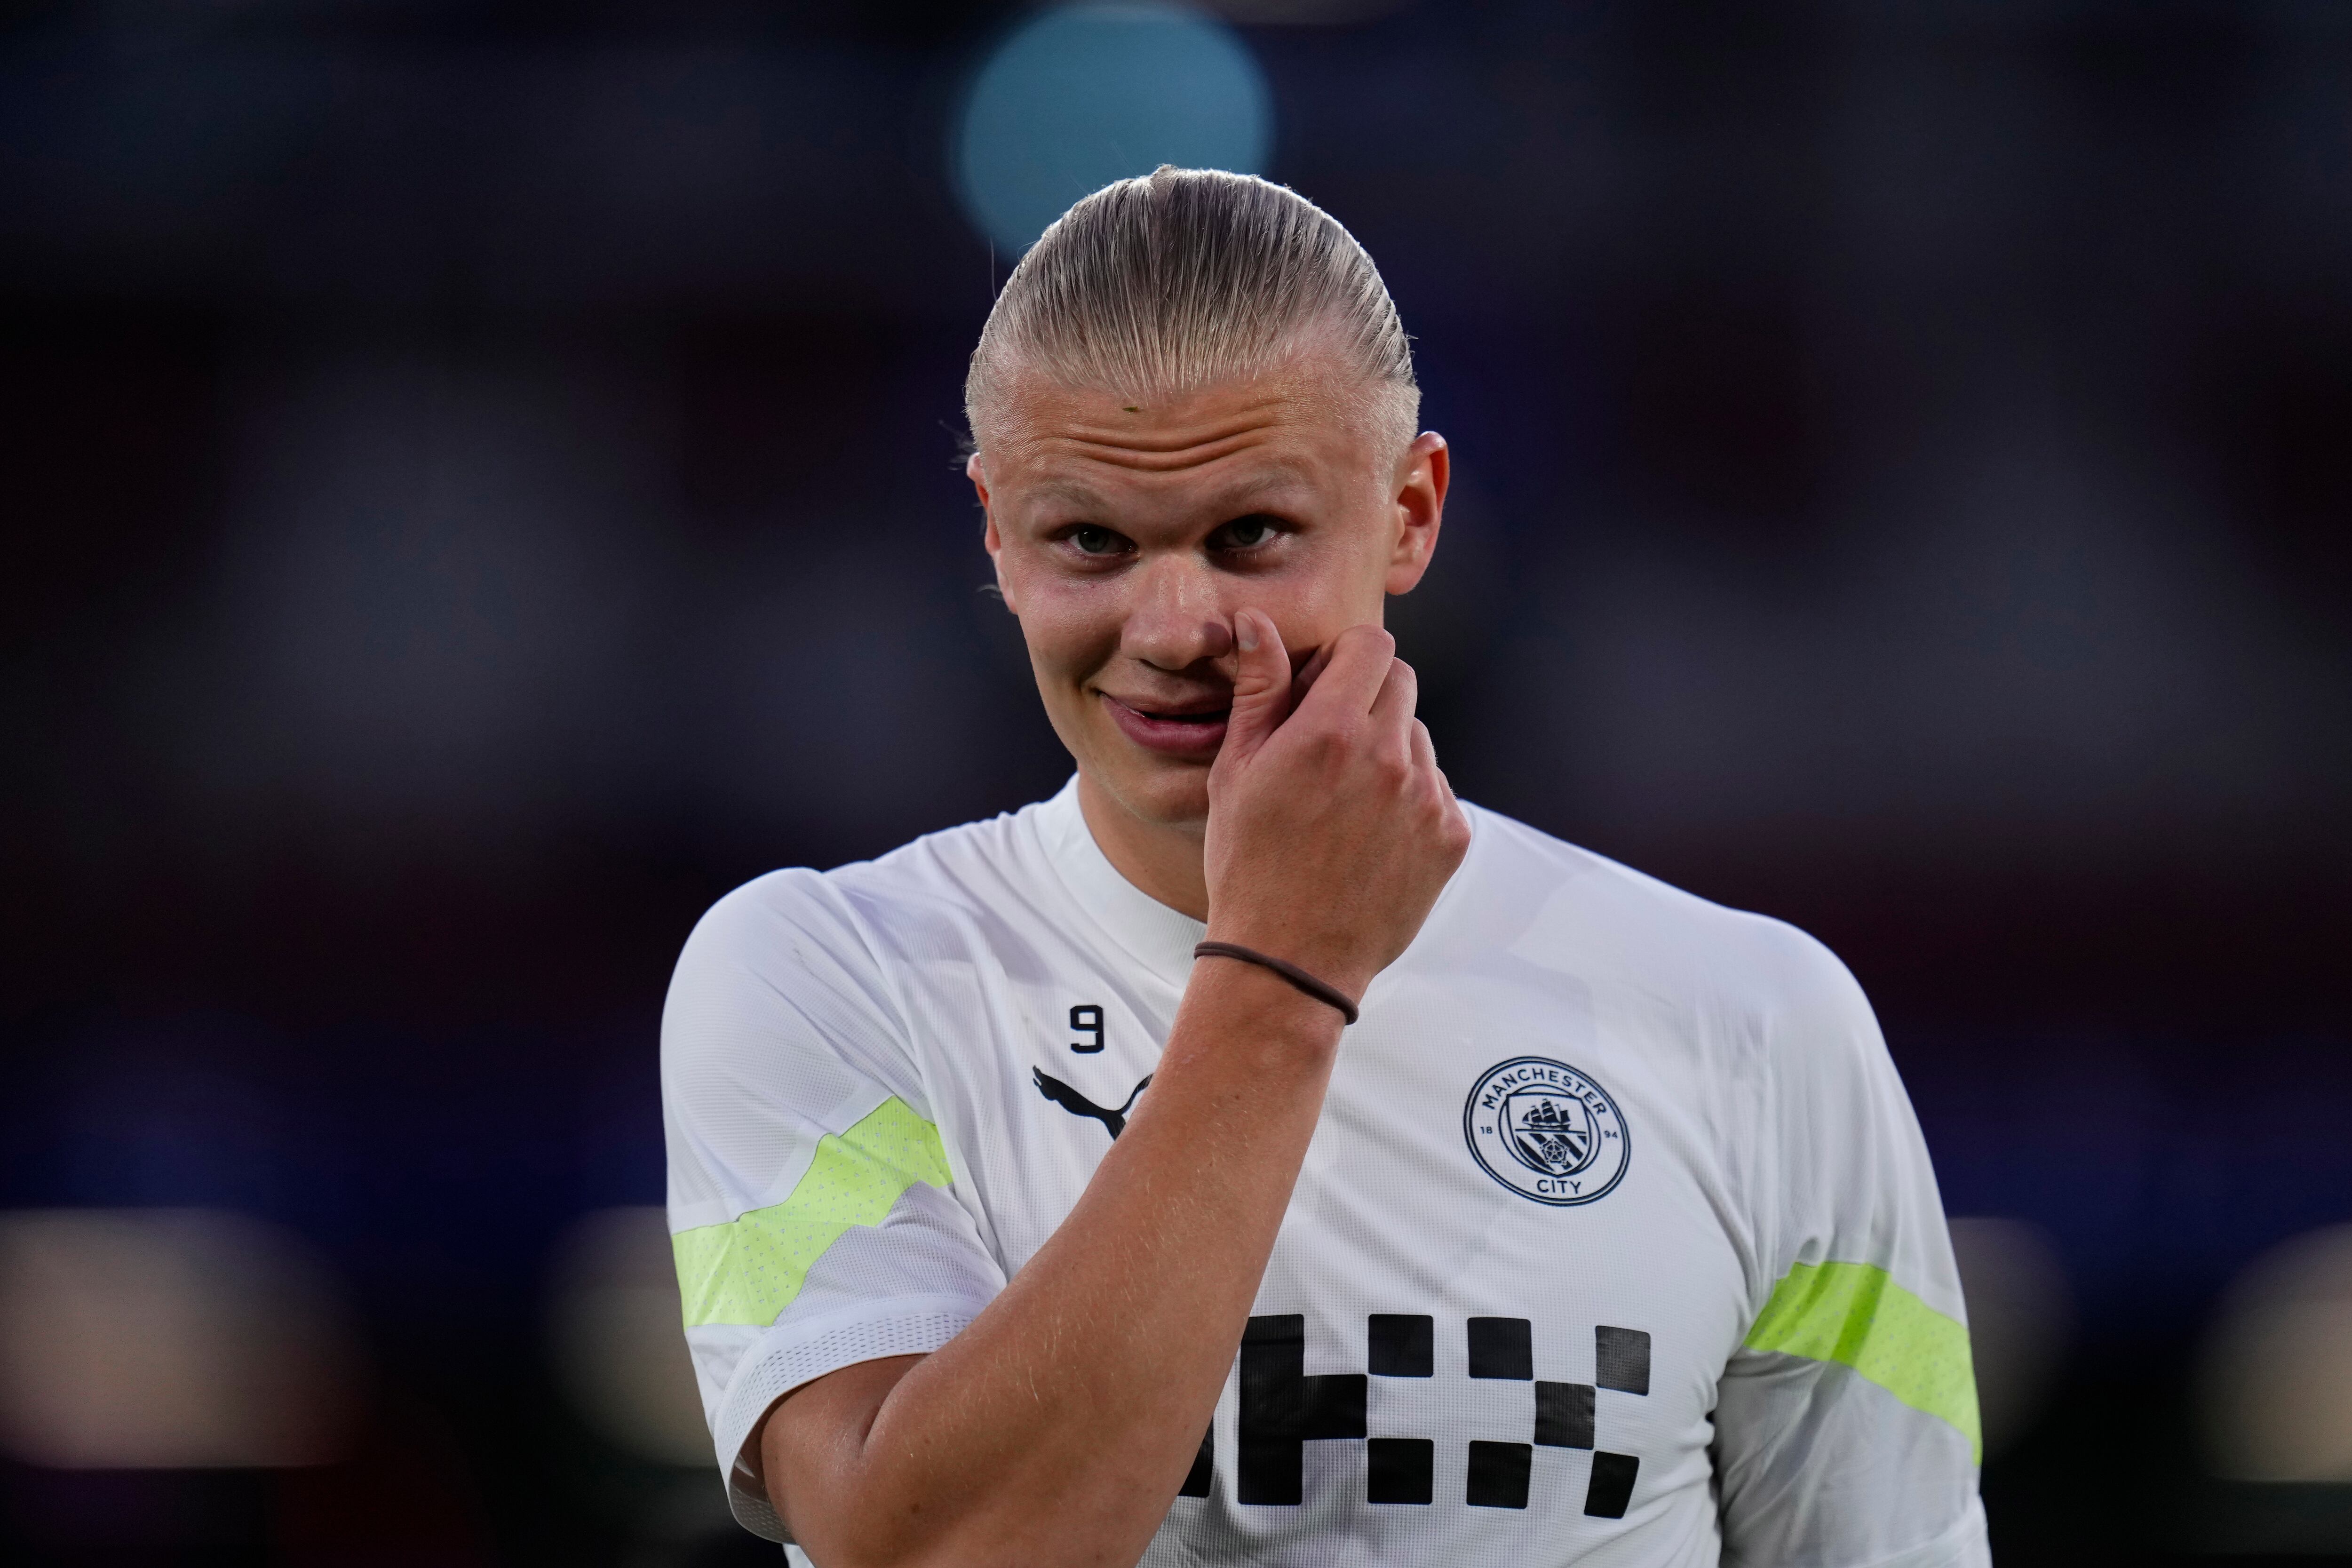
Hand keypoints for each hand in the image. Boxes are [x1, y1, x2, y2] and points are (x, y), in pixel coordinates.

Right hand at [1201, 610, 1470, 1001]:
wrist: (1289, 959)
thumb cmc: (1249, 864)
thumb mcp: (1236, 772)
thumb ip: (1259, 690)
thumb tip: (1257, 623)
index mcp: (1330, 731)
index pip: (1371, 645)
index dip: (1346, 659)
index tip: (1325, 687)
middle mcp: (1388, 757)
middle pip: (1401, 683)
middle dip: (1368, 698)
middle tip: (1331, 745)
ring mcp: (1426, 798)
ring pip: (1419, 738)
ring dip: (1390, 752)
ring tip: (1346, 803)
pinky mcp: (1451, 836)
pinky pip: (1437, 789)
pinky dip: (1410, 800)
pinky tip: (1371, 837)